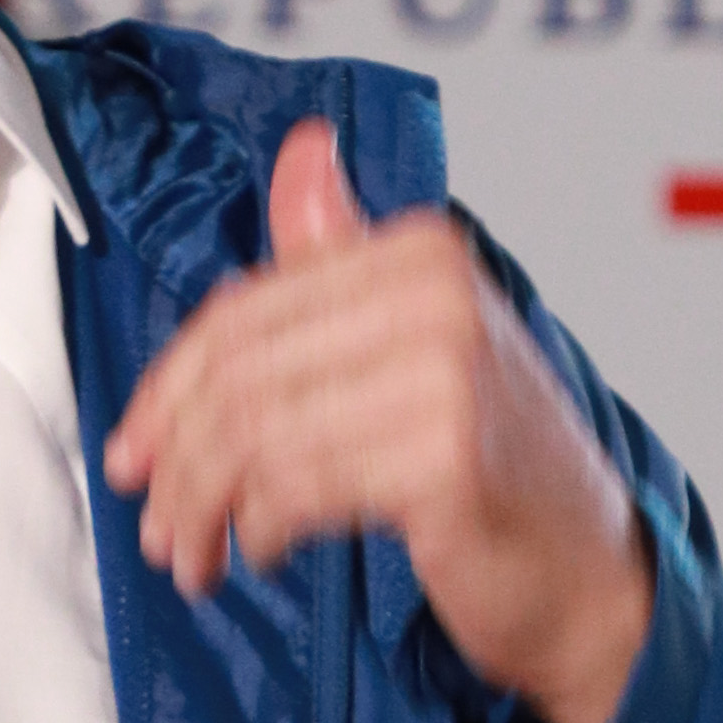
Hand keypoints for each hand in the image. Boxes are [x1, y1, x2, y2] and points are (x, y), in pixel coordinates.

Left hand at [102, 118, 655, 722]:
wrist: (590, 575)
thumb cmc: (494, 466)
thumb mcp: (417, 340)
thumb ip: (343, 254)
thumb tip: (302, 148)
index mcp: (421, 251)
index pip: (246, 308)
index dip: (168, 386)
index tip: (133, 448)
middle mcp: (436, 295)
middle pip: (243, 372)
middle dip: (178, 457)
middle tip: (153, 520)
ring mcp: (447, 374)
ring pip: (258, 432)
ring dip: (204, 506)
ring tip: (192, 553)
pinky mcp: (444, 458)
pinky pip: (297, 486)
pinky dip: (258, 527)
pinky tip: (260, 551)